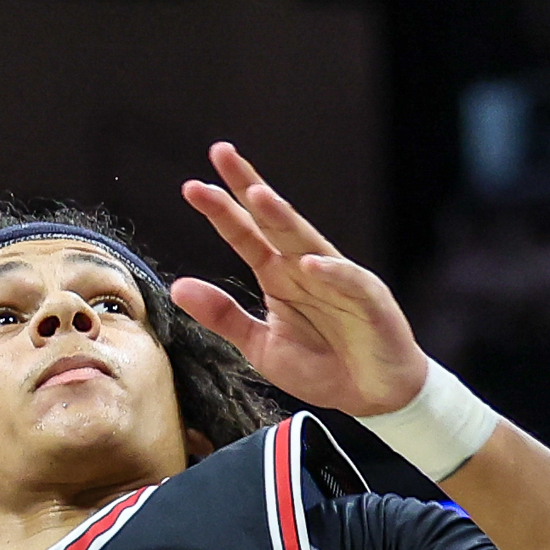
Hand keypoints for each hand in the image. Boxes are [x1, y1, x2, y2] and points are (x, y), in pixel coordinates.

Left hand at [174, 143, 430, 416]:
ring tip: (257, 196)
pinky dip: (330, 273)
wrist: (372, 395)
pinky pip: (349, 282)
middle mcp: (304, 268)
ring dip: (283, 218)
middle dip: (247, 187)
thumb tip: (177, 287)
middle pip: (273, 221)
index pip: (245, 234)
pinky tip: (308, 263)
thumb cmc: (322, 366)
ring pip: (307, 241)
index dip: (221, 210)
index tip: (192, 187)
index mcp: (278, 275)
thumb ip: (222, 316)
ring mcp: (338, 280)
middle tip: (221, 154)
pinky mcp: (370, 300)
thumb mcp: (260, 345)